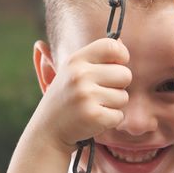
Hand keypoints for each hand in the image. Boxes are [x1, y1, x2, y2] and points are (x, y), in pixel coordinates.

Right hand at [33, 38, 131, 153]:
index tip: (116, 66)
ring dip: (114, 105)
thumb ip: (95, 57)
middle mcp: (80, 75)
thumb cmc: (67, 98)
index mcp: (76, 60)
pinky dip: (110, 120)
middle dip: (118, 86)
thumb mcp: (73, 72)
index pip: (112, 46)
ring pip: (123, 97)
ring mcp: (86, 96)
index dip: (121, 57)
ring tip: (94, 107)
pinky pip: (119, 116)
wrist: (48, 130)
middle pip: (125, 75)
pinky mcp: (93, 116)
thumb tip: (121, 42)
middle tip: (100, 94)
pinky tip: (94, 120)